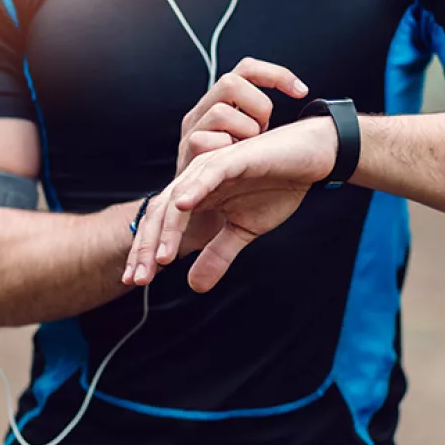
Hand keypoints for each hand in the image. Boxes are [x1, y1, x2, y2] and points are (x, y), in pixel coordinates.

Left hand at [123, 117, 337, 291]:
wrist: (308, 159)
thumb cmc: (276, 187)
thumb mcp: (243, 230)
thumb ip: (218, 254)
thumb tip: (194, 287)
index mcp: (197, 196)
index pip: (161, 225)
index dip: (146, 252)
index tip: (136, 282)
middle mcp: (197, 180)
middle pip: (160, 213)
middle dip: (145, 247)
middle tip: (138, 279)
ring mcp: (213, 167)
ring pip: (179, 197)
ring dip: (168, 228)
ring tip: (160, 258)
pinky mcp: (234, 158)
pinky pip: (210, 173)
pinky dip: (195, 188)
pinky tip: (183, 207)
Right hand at [176, 57, 308, 174]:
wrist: (202, 214)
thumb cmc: (233, 179)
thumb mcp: (247, 143)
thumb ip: (258, 122)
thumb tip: (302, 109)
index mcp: (219, 103)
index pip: (246, 69)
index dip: (276, 74)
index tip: (302, 92)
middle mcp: (202, 111)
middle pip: (231, 82)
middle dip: (257, 106)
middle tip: (264, 130)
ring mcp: (192, 130)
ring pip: (221, 112)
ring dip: (243, 133)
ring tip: (246, 151)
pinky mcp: (187, 152)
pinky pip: (205, 141)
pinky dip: (226, 151)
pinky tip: (234, 165)